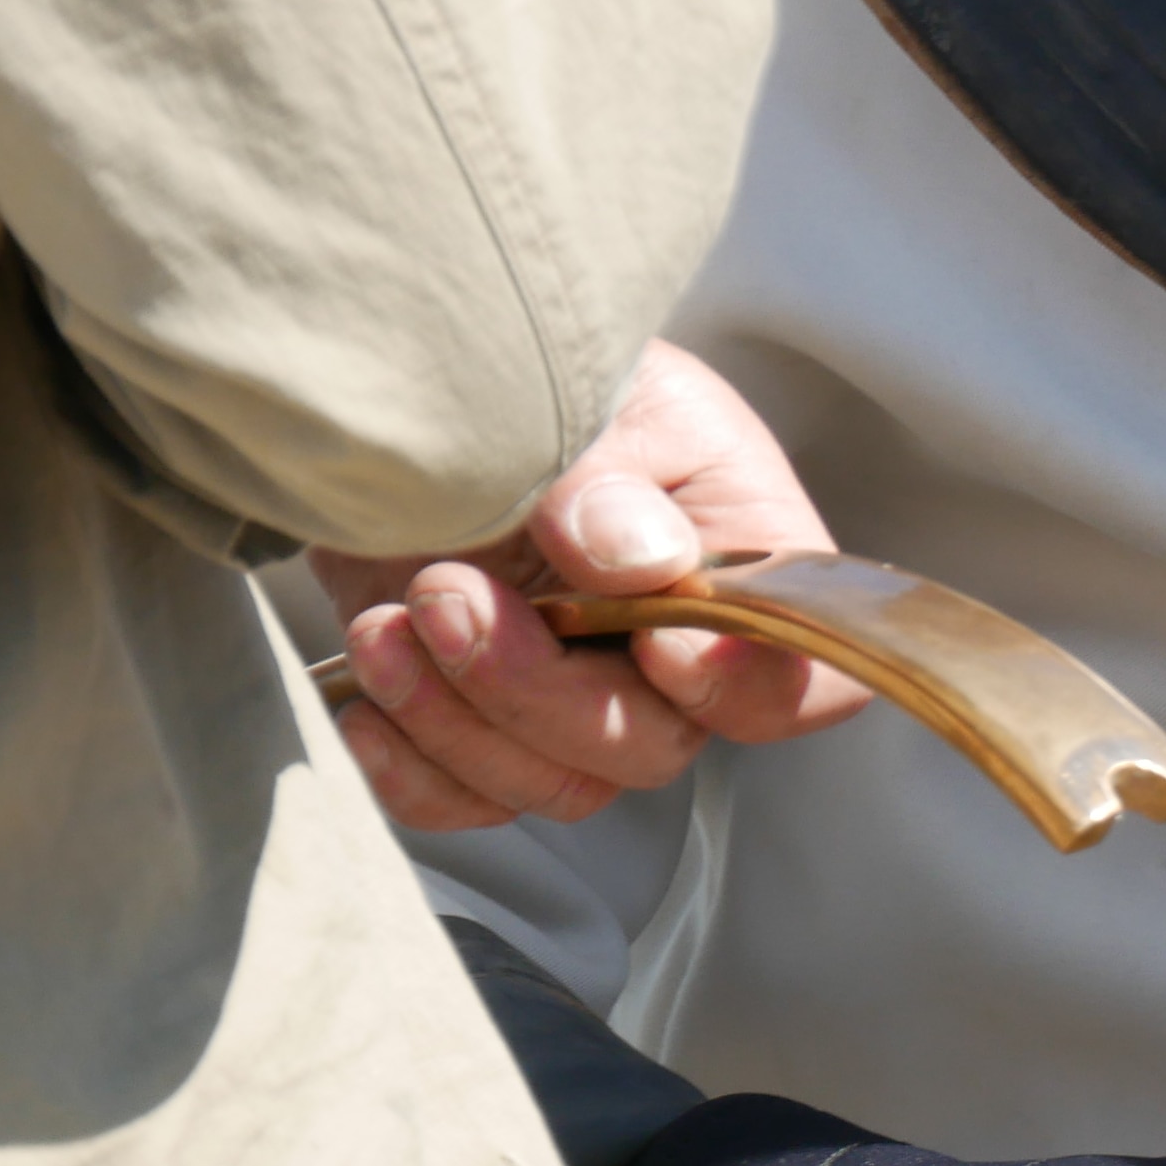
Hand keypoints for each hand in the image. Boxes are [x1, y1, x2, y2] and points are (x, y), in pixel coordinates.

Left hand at [312, 339, 870, 831]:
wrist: (441, 375)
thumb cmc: (551, 368)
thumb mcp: (600, 389)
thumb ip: (611, 475)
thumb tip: (636, 559)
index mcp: (744, 573)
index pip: (800, 683)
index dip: (736, 688)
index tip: (652, 635)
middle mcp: (675, 657)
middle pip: (648, 746)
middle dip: (538, 693)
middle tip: (446, 594)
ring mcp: (579, 697)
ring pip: (554, 783)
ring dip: (457, 722)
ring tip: (387, 624)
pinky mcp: (484, 718)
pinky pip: (467, 798)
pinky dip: (411, 769)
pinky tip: (366, 699)